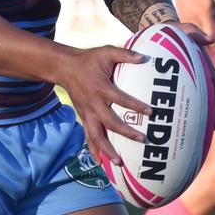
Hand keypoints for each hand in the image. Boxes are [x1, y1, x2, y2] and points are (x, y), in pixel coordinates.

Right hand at [57, 45, 154, 164]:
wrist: (63, 67)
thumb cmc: (88, 59)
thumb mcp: (106, 52)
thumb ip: (125, 54)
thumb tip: (144, 58)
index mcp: (101, 88)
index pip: (120, 99)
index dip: (135, 106)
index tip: (151, 112)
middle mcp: (93, 103)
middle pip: (109, 122)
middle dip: (126, 132)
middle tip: (142, 139)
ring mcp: (86, 112)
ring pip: (96, 135)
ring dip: (106, 149)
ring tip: (118, 162)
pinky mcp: (83, 117)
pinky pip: (88, 136)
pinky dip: (93, 150)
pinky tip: (99, 163)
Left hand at [173, 22, 214, 130]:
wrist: (154, 33)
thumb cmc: (169, 31)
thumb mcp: (181, 28)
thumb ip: (193, 31)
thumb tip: (210, 39)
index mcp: (199, 63)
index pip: (211, 78)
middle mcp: (194, 74)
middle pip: (205, 95)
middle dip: (212, 111)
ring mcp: (183, 80)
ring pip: (192, 101)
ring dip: (199, 115)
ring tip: (202, 132)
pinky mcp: (170, 85)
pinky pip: (175, 99)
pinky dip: (179, 110)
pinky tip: (177, 125)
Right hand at [175, 0, 214, 45]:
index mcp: (204, 12)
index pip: (208, 33)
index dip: (212, 43)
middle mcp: (193, 16)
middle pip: (197, 36)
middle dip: (202, 45)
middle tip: (208, 54)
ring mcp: (184, 16)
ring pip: (188, 33)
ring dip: (193, 40)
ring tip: (197, 49)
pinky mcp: (178, 15)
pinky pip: (183, 28)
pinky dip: (186, 33)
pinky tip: (189, 38)